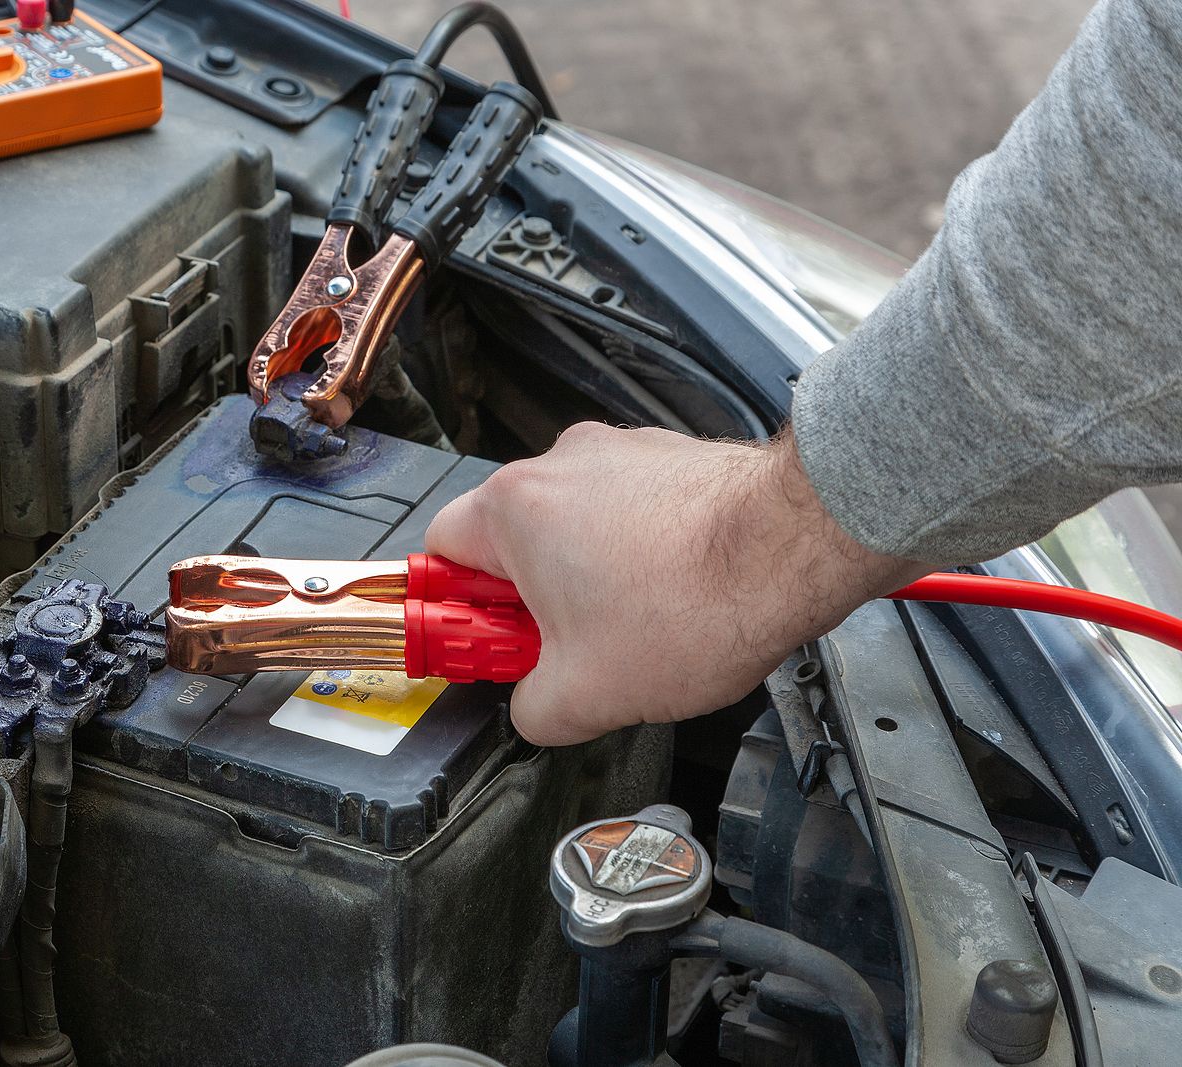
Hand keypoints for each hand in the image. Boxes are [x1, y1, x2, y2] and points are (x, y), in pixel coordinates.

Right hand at [424, 423, 931, 744]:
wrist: (796, 549)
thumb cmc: (700, 601)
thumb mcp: (585, 697)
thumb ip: (532, 711)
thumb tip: (533, 708)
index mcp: (514, 509)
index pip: (439, 551)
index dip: (453, 608)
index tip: (474, 640)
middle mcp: (560, 466)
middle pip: (510, 540)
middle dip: (531, 601)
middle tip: (559, 651)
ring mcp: (620, 456)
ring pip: (574, 526)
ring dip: (588, 578)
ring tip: (632, 630)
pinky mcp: (671, 460)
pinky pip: (629, 514)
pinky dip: (639, 556)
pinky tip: (673, 599)